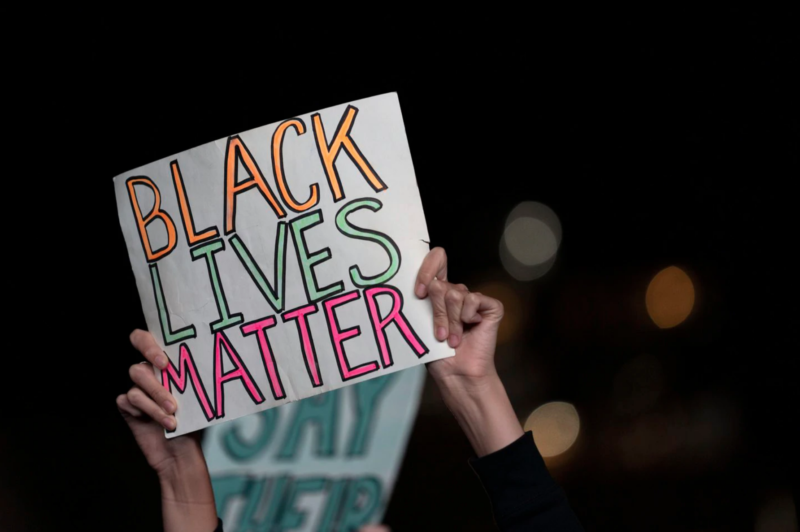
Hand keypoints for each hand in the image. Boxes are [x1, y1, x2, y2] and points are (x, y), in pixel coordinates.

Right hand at [117, 329, 199, 477]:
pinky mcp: (129, 409)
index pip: (144, 341)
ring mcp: (137, 392)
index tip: (164, 362)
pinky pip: (128, 401)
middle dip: (156, 383)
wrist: (183, 453)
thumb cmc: (194, 421)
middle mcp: (148, 376)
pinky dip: (145, 411)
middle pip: (139, 368)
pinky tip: (158, 422)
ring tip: (173, 414)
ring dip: (156, 400)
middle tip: (171, 398)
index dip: (148, 345)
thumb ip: (188, 377)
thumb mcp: (196, 397)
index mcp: (164, 365)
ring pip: (136, 386)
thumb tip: (199, 362)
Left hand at [415, 247, 503, 386]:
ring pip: (455, 295)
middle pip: (440, 285)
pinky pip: (473, 299)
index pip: (435, 260)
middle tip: (439, 334)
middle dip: (437, 313)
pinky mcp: (491, 306)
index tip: (419, 293)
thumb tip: (421, 285)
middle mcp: (457, 292)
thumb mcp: (422, 323)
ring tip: (452, 339)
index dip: (426, 270)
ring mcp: (474, 299)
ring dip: (451, 322)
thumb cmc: (437, 352)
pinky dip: (467, 317)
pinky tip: (471, 328)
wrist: (456, 372)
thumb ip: (422, 301)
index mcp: (438, 293)